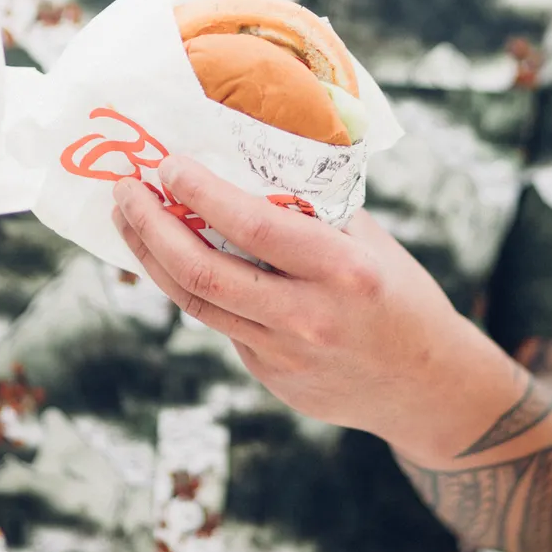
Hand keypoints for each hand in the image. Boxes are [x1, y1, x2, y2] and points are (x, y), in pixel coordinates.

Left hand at [113, 158, 517, 462]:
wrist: (426, 387)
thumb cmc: (401, 296)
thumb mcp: (368, 241)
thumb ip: (311, 212)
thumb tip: (247, 167)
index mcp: (342, 271)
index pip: (252, 226)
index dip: (199, 193)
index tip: (167, 164)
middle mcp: (308, 317)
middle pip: (203, 273)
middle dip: (152, 227)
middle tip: (125, 191)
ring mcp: (284, 355)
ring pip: (198, 303)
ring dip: (154, 258)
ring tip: (129, 219)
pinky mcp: (270, 378)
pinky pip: (222, 325)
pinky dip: (194, 288)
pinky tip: (178, 259)